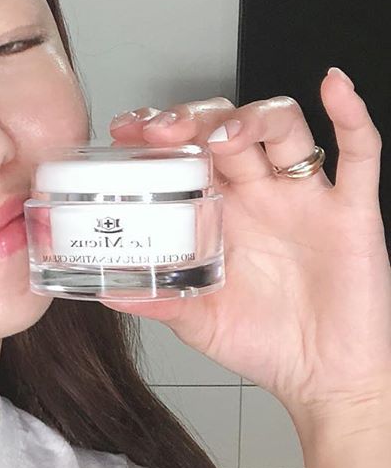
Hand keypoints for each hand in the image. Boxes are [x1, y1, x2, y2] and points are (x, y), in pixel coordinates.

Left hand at [100, 67, 390, 421]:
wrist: (322, 380)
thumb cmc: (263, 343)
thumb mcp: (195, 321)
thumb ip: (155, 301)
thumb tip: (106, 291)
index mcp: (219, 211)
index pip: (185, 150)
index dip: (158, 131)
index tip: (126, 130)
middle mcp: (259, 195)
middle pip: (226, 127)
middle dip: (194, 119)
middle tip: (162, 130)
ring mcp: (304, 198)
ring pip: (283, 126)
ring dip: (251, 118)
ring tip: (220, 137)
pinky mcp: (352, 213)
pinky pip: (360, 152)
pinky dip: (350, 114)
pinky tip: (332, 87)